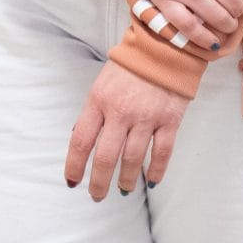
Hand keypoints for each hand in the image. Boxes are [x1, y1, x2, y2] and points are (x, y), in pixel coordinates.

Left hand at [65, 59, 189, 198]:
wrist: (163, 47)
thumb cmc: (128, 68)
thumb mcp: (102, 84)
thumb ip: (93, 112)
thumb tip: (82, 141)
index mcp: (98, 101)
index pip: (81, 141)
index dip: (74, 165)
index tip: (72, 182)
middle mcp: (120, 112)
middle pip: (105, 157)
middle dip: (98, 182)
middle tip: (96, 195)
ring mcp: (146, 117)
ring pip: (132, 159)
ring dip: (126, 180)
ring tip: (123, 190)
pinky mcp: (169, 120)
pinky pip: (162, 153)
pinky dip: (156, 170)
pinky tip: (151, 181)